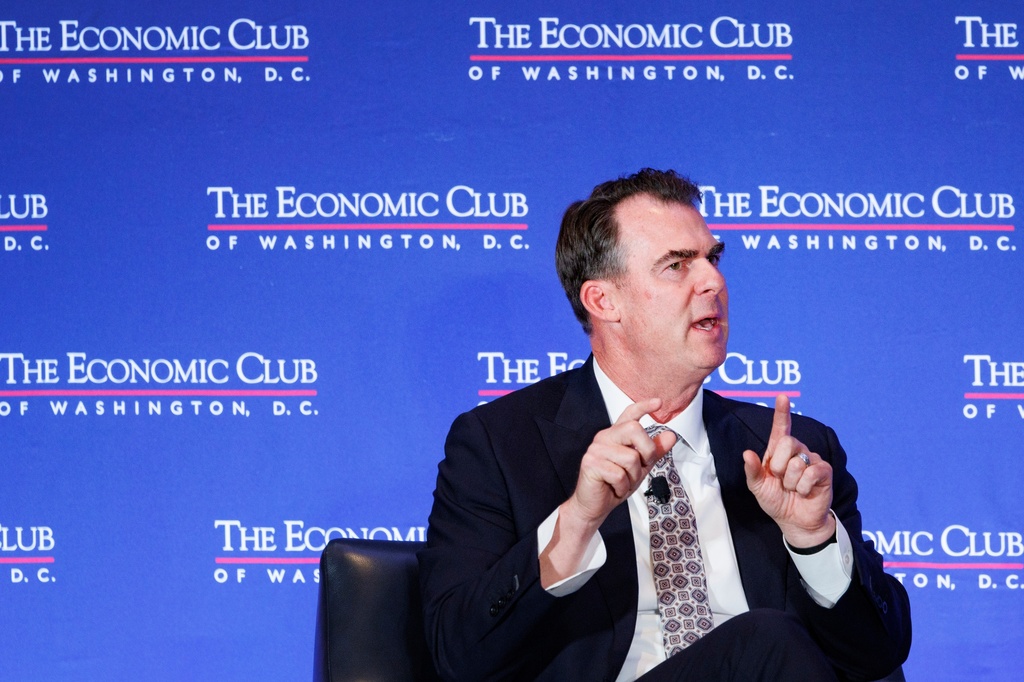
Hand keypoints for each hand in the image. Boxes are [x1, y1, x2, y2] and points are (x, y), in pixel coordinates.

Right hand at [541, 398, 675, 587]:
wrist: (595, 506)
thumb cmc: (615, 484)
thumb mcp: (640, 467)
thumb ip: (654, 451)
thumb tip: (671, 435)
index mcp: (616, 435)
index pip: (629, 415)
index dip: (643, 406)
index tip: (658, 402)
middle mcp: (604, 437)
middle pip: (634, 429)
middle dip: (646, 452)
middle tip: (641, 468)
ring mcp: (596, 449)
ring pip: (630, 457)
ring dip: (633, 477)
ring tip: (623, 483)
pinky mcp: (590, 463)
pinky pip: (619, 474)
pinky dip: (622, 487)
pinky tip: (614, 488)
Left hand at [742, 394, 834, 547]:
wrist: (794, 521)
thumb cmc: (776, 500)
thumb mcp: (758, 487)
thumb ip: (753, 471)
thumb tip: (747, 454)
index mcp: (778, 452)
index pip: (781, 428)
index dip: (782, 412)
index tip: (782, 396)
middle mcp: (796, 451)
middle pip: (788, 443)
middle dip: (780, 466)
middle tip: (781, 480)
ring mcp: (811, 459)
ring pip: (798, 462)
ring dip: (792, 482)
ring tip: (794, 489)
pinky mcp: (824, 471)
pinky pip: (811, 473)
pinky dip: (803, 487)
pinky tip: (805, 492)